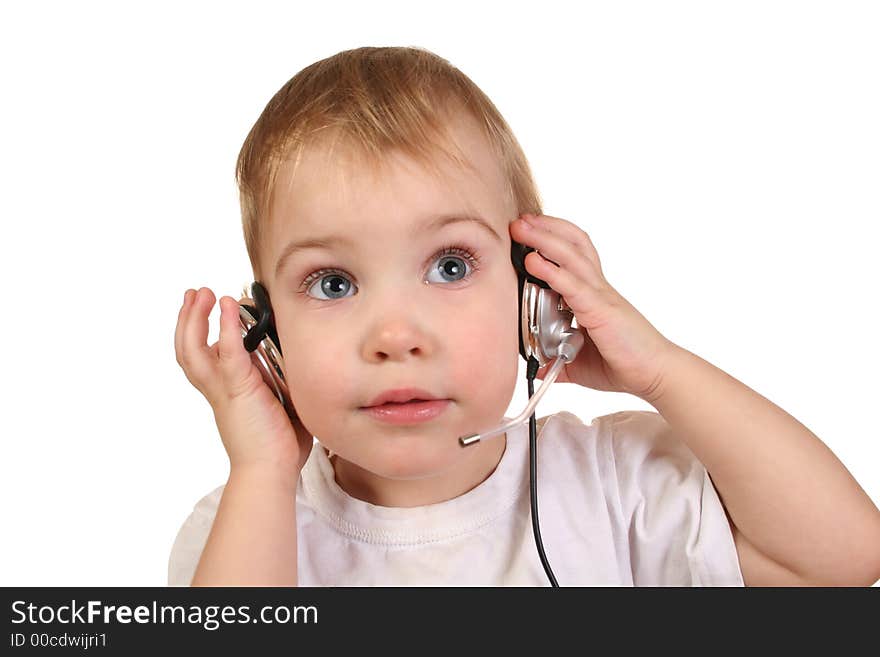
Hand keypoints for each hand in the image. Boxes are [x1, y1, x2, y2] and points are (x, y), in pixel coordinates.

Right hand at [175, 287, 312, 477]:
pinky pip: (228, 353)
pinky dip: (225, 327)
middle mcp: (218, 389)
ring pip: (193, 350)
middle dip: (189, 319)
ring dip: (195, 318)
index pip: (207, 356)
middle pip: (188, 349)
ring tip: (201, 294)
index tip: (212, 308)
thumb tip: (296, 363)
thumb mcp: (281, 403)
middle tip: (196, 294)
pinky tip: (229, 305)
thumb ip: (282, 382)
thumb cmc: (280, 446)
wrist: (271, 472)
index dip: (205, 331)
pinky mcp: (238, 390)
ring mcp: (224, 390)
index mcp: (227, 392)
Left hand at [510, 214, 677, 403]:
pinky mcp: (600, 310)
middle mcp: (597, 288)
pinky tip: (533, 262)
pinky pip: (573, 285)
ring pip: (571, 256)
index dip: (552, 237)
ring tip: (521, 227)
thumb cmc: (622, 363)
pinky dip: (551, 271)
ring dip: (543, 239)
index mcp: (593, 295)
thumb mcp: (578, 362)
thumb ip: (555, 359)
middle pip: (571, 245)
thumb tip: (535, 365)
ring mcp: (600, 296)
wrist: (654, 374)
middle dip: (544, 228)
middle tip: (519, 220)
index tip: (528, 230)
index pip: (573, 254)